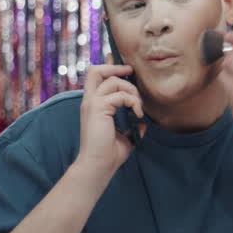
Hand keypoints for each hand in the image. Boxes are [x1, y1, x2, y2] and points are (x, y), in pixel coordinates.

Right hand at [75, 63, 142, 177]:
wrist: (98, 165)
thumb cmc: (109, 154)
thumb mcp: (124, 136)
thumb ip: (131, 127)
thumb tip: (142, 124)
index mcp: (93, 105)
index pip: (96, 78)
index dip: (110, 69)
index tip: (128, 72)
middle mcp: (89, 101)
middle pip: (96, 70)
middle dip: (116, 68)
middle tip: (132, 73)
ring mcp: (92, 103)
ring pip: (112, 80)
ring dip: (131, 90)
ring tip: (139, 107)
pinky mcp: (98, 108)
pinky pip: (120, 95)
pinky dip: (133, 102)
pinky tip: (138, 114)